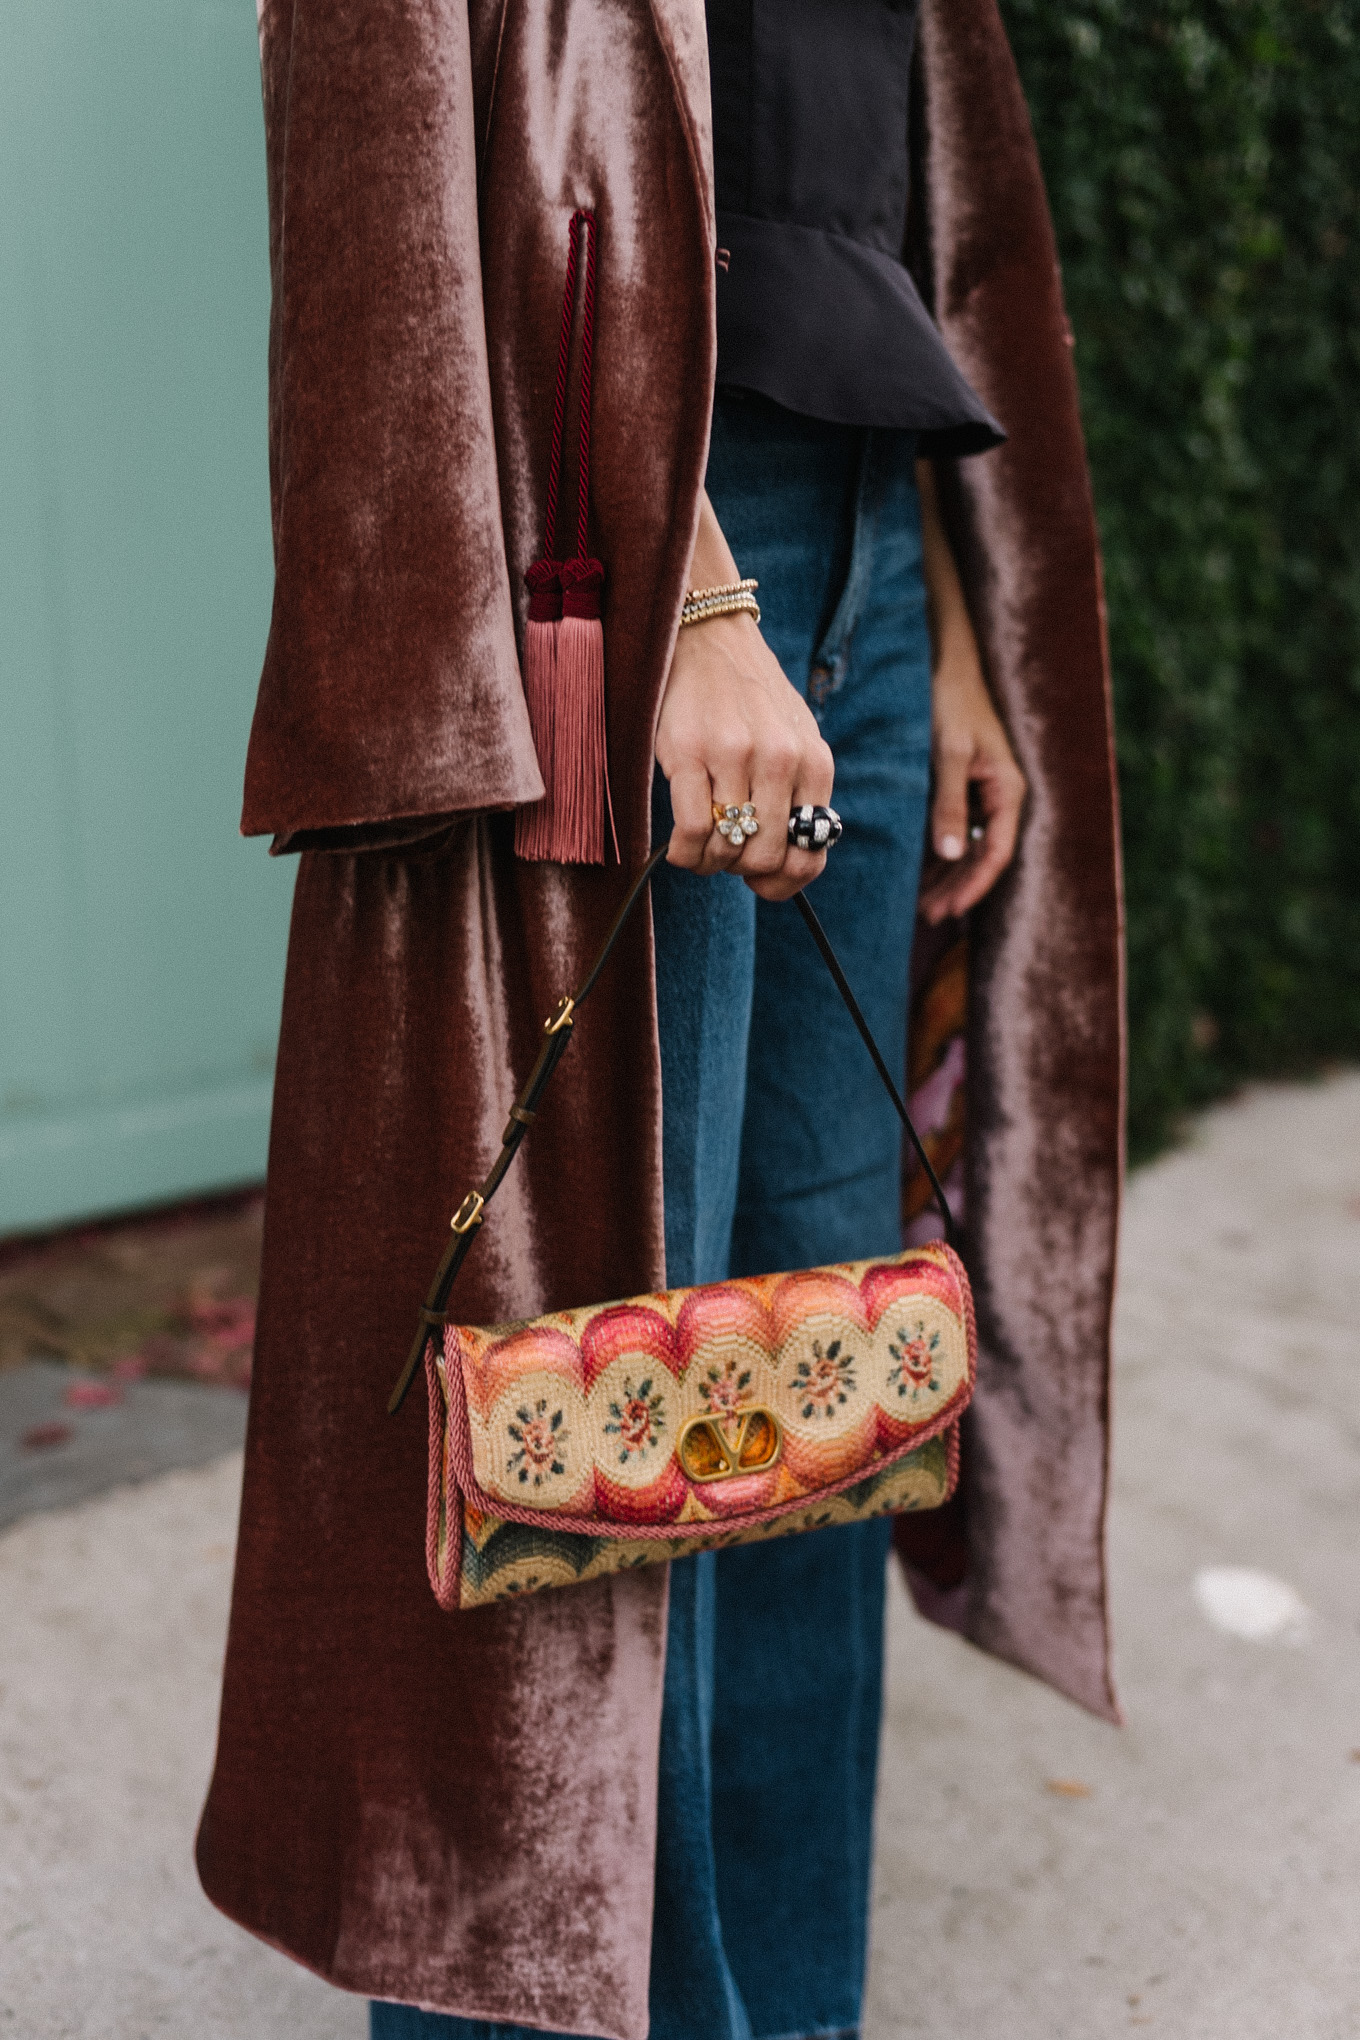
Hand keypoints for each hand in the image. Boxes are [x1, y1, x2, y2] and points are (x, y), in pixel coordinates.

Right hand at [655, 494, 833, 902]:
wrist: (711, 637)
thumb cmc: (752, 701)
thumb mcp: (795, 740)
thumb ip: (799, 795)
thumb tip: (784, 866)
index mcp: (815, 762)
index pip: (811, 853)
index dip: (783, 882)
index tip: (760, 880)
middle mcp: (782, 759)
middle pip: (766, 859)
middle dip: (741, 871)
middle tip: (725, 853)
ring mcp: (736, 756)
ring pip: (728, 851)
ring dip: (709, 863)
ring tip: (701, 846)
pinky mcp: (689, 753)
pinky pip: (692, 833)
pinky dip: (684, 853)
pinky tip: (680, 844)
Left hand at [916, 460, 1025, 923]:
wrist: (949, 664)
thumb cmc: (952, 705)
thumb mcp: (949, 755)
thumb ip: (949, 805)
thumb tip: (952, 853)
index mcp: (1007, 791)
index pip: (996, 852)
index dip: (974, 885)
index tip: (948, 910)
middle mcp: (1000, 796)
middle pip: (984, 856)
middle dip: (958, 887)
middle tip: (928, 916)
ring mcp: (984, 793)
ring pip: (971, 847)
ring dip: (949, 875)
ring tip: (923, 904)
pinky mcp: (966, 786)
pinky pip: (959, 830)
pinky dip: (942, 853)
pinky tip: (921, 871)